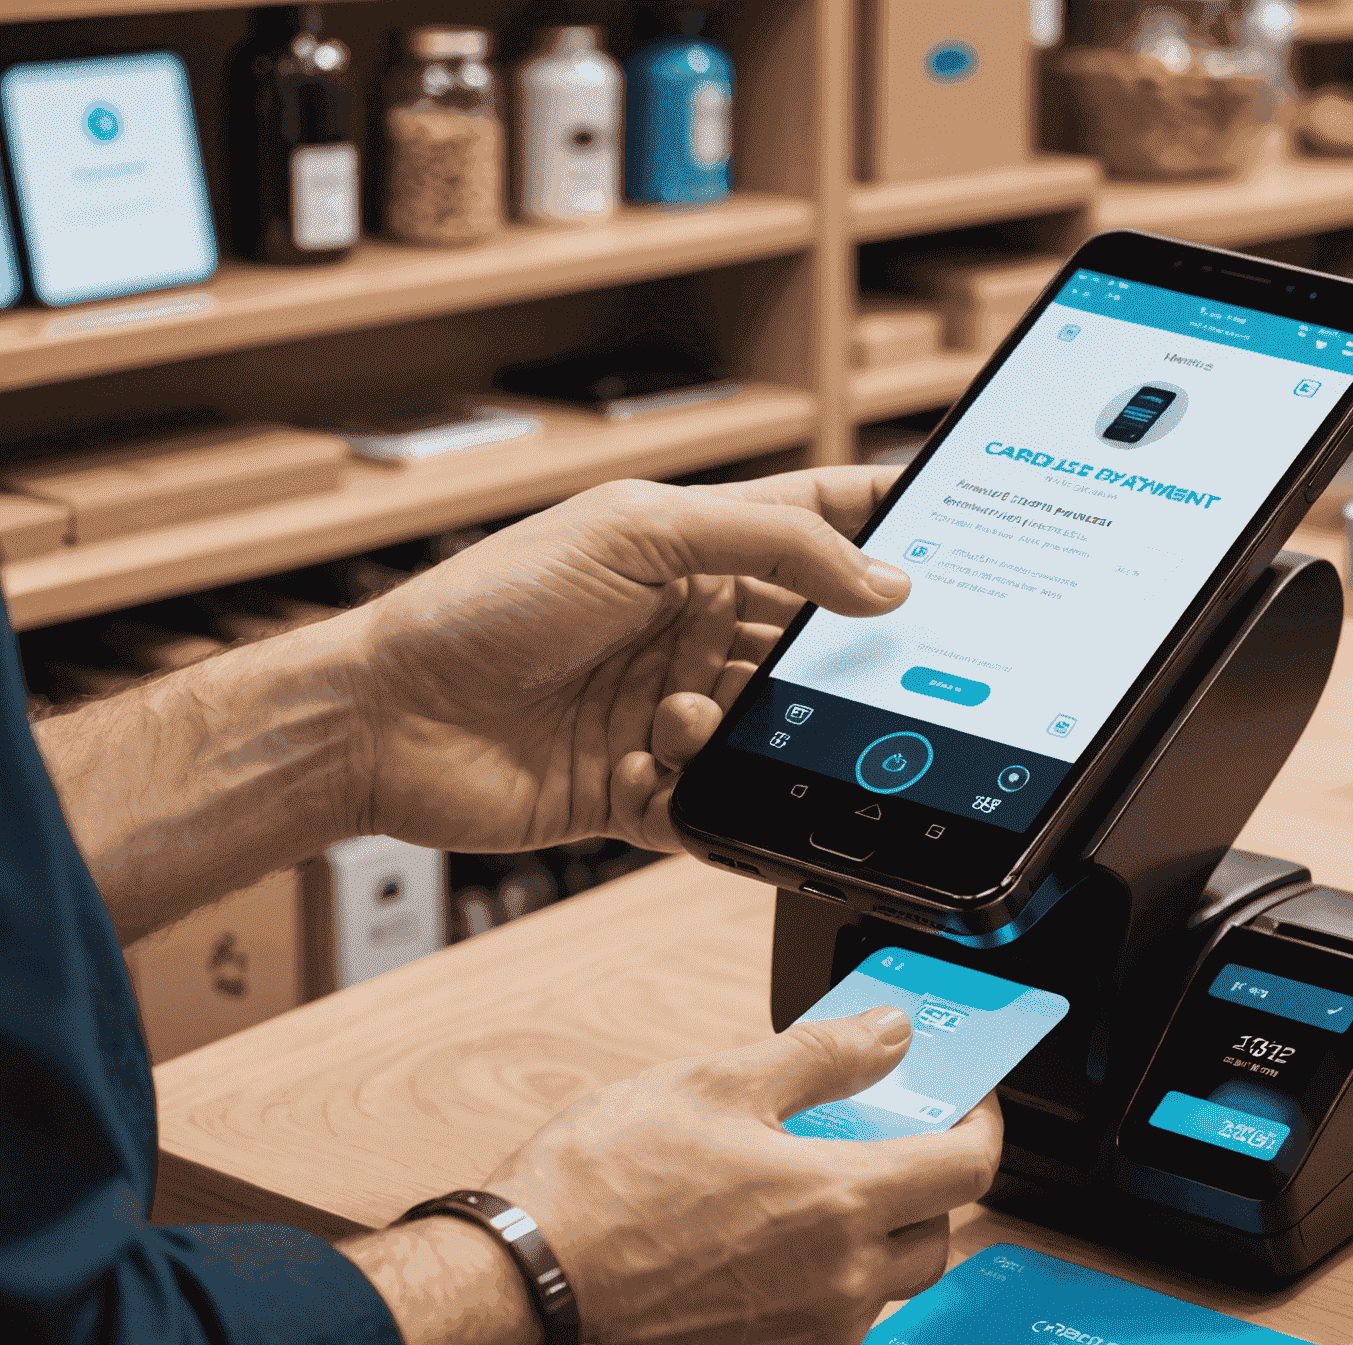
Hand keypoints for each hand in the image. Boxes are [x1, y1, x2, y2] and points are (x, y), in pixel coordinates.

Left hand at [353, 467, 903, 852]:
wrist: (388, 718)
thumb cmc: (489, 606)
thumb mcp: (636, 534)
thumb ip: (770, 544)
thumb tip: (882, 578)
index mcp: (692, 552)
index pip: (816, 526)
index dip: (886, 526)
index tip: (961, 532)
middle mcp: (689, 631)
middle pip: (809, 645)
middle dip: (832, 663)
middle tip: (864, 673)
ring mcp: (669, 712)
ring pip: (770, 735)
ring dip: (738, 733)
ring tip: (673, 721)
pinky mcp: (646, 791)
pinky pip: (717, 807)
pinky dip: (702, 800)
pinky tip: (647, 773)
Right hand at [484, 1007, 1002, 1344]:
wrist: (524, 1292)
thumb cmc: (602, 1188)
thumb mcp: (716, 1084)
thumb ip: (822, 1056)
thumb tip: (887, 1034)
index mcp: (840, 1206)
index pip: (967, 1168)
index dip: (981, 1122)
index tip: (966, 1099)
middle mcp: (840, 1286)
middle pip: (937, 1228)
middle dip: (926, 1175)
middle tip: (879, 1128)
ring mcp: (807, 1337)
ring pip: (886, 1279)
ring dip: (878, 1226)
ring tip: (811, 1172)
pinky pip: (835, 1318)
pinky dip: (830, 1270)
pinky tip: (767, 1229)